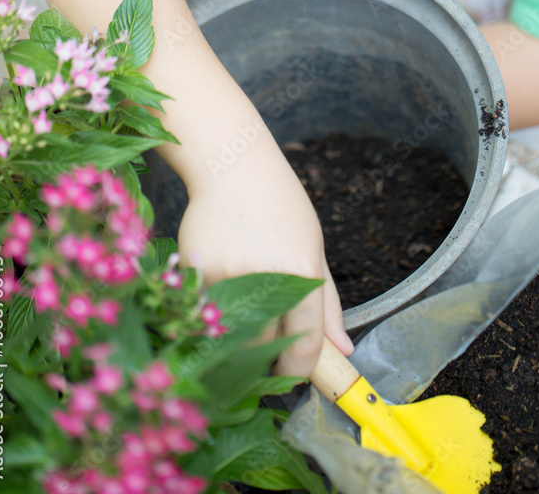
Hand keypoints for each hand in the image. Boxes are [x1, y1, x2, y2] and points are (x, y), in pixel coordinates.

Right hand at [177, 150, 353, 378]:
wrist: (231, 166)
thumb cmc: (279, 205)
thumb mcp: (313, 247)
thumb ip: (327, 303)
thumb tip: (342, 351)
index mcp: (301, 269)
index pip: (306, 342)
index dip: (300, 369)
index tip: (293, 373)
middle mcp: (264, 274)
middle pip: (264, 347)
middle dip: (266, 357)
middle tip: (266, 351)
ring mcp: (226, 272)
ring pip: (230, 334)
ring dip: (237, 337)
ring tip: (242, 314)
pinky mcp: (196, 269)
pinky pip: (204, 310)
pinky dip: (212, 310)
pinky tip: (221, 283)